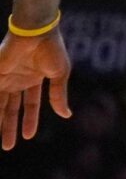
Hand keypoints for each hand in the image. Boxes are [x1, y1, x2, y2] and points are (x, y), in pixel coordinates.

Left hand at [0, 26, 72, 150]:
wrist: (35, 32)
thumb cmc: (51, 49)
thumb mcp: (59, 75)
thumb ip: (59, 96)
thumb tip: (67, 115)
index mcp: (34, 79)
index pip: (30, 104)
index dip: (30, 120)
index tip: (28, 136)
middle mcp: (17, 80)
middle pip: (11, 108)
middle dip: (9, 127)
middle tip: (7, 147)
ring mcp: (5, 78)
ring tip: (0, 141)